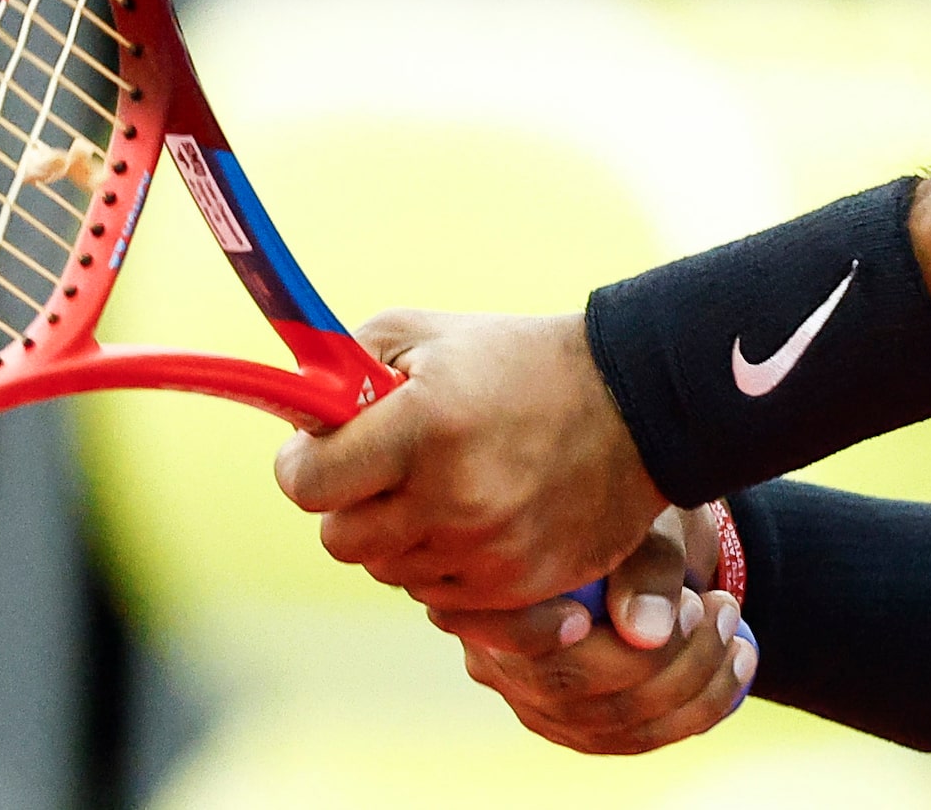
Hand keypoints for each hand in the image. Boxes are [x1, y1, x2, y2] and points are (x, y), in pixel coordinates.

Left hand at [273, 307, 665, 608]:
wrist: (637, 402)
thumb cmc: (519, 361)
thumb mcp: (426, 334)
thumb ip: (344, 366)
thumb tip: (293, 411)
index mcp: (422, 428)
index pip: (307, 485)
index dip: (303, 465)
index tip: (321, 451)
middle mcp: (451, 497)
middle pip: (340, 540)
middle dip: (351, 505)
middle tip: (387, 469)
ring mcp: (488, 550)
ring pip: (389, 571)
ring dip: (401, 536)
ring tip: (445, 486)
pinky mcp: (521, 585)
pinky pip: (442, 596)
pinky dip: (447, 563)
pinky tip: (478, 517)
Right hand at [428, 509, 756, 755]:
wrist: (651, 539)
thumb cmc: (635, 516)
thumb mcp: (644, 520)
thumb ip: (645, 567)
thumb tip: (646, 631)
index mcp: (490, 595)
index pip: (507, 633)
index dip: (556, 635)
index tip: (621, 615)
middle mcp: (496, 658)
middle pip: (568, 686)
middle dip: (661, 658)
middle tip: (718, 608)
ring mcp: (535, 701)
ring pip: (611, 722)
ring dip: (692, 687)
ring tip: (738, 633)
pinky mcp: (579, 727)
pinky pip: (636, 738)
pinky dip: (697, 710)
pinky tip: (737, 668)